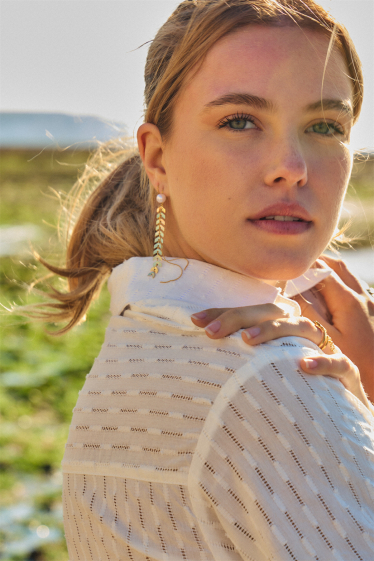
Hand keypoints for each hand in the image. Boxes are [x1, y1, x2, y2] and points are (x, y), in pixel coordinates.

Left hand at [191, 303, 370, 409]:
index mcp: (280, 328)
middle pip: (273, 312)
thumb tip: (197, 352)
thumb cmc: (289, 388)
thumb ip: (235, 360)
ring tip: (246, 341)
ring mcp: (324, 349)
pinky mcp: (344, 371)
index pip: (249, 313)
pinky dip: (322, 362)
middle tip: (212, 333)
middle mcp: (300, 333)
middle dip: (240, 318)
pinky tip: (303, 366)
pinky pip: (338, 363)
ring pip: (303, 328)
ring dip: (274, 330)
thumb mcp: (260, 372)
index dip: (223, 313)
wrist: (334, 414)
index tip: (195, 320)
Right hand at [293, 255, 373, 402]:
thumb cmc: (356, 364)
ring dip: (327, 272)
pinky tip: (326, 299)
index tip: (283, 272)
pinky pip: (353, 289)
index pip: (321, 271)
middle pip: (336, 267)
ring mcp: (369, 304)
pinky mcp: (372, 313)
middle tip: (294, 269)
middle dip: (315, 263)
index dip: (301, 269)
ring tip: (307, 278)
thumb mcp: (325, 340)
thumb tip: (290, 292)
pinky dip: (337, 284)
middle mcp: (361, 296)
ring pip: (346, 276)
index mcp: (348, 300)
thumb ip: (308, 313)